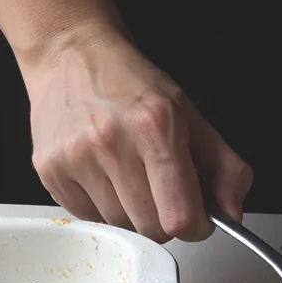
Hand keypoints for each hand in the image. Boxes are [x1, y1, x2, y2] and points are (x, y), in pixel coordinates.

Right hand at [22, 28, 251, 242]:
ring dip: (132, 213)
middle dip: (165, 220)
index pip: (180, 216)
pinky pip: (87, 217)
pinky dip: (102, 207)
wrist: (72, 53)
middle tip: (162, 190)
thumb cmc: (131, 83)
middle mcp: (111, 142)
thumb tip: (232, 212)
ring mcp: (75, 158)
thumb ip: (224, 167)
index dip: (196, 226)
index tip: (196, 218)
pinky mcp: (49, 170)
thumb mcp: (190, 114)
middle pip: (150, 229)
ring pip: (119, 226)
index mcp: (155, 127)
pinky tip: (103, 175)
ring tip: (129, 175)